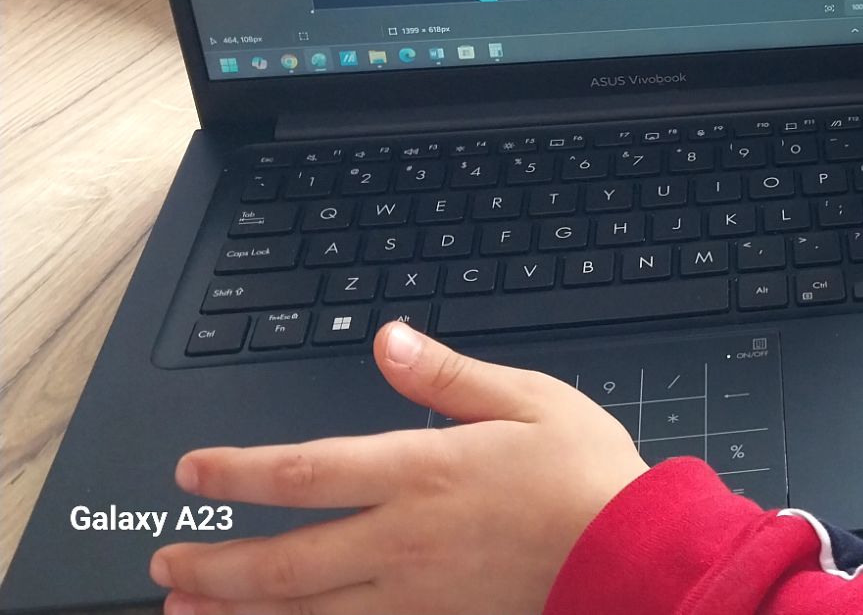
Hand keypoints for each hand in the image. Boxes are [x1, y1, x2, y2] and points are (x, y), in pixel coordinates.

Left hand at [150, 321, 649, 614]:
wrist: (631, 556)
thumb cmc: (588, 476)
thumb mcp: (528, 398)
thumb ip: (448, 375)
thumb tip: (389, 340)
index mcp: (423, 472)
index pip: (304, 473)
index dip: (236, 473)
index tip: (191, 472)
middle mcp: (405, 540)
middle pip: (283, 560)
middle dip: (213, 562)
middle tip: (166, 560)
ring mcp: (416, 595)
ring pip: (303, 612)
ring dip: (237, 611)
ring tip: (187, 606)